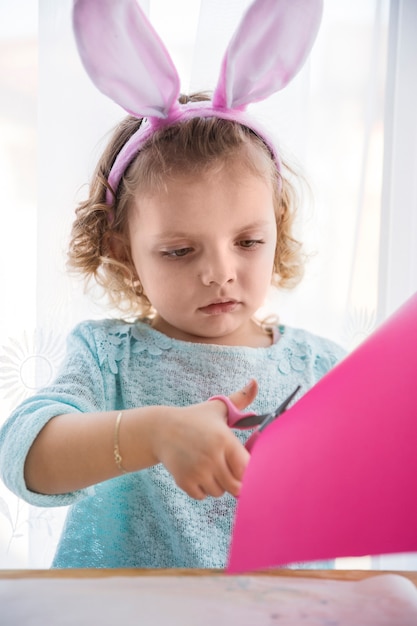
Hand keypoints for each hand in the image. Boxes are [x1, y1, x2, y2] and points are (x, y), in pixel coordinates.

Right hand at [151, 379, 257, 499]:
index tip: (243, 464)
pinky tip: (198, 473)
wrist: (161, 429)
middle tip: (227, 468)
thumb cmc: (194, 419)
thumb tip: (255, 381)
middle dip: (235, 481)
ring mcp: (198, 471)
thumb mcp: (218, 408)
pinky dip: (202, 489)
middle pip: (236, 486)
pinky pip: (203, 496)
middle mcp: (212, 457)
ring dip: (218, 485)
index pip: (248, 469)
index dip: (248, 470)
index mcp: (224, 440)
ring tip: (210, 467)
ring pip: (219, 492)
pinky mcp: (184, 482)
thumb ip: (241, 398)